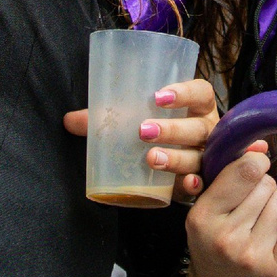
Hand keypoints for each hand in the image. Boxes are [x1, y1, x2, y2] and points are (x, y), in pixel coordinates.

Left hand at [63, 77, 221, 200]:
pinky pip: (202, 183)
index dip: (184, 92)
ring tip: (152, 158)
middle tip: (143, 131)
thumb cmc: (158, 132)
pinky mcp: (202, 181)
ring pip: (197, 156)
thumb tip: (69, 120)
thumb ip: (107, 120)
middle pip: (197, 127)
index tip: (157, 96)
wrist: (178, 166)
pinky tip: (184, 185)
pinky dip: (194, 184)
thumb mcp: (137, 121)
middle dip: (172, 129)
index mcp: (197, 107)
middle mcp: (206, 130)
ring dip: (177, 157)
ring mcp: (207, 157)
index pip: (200, 92)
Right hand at [184, 143, 276, 276]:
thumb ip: (227, 178)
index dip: (255, 163)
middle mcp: (225, 239)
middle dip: (263, 187)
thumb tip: (260, 145)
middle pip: (264, 185)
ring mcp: (252, 256)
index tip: (255, 167)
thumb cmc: (216, 247)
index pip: (244, 171)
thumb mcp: (207, 213)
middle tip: (253, 205)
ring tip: (263, 218)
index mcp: (202, 218)